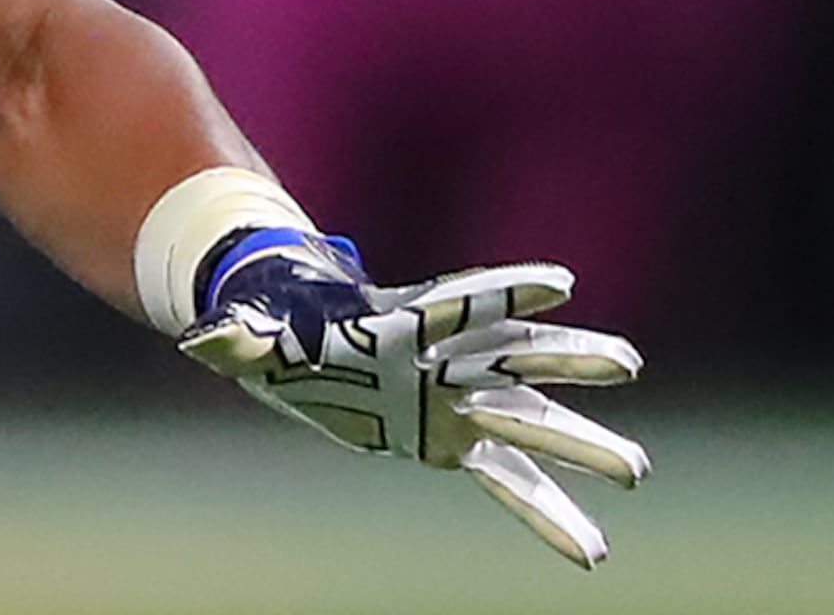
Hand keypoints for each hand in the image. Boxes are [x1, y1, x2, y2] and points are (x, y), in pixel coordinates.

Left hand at [178, 235, 646, 566]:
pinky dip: (547, 515)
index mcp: (399, 326)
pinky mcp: (454, 443)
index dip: (504, 293)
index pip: (458, 304)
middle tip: (625, 362)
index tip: (558, 283)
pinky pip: (510, 484)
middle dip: (566, 360)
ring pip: (529, 420)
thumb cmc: (275, 329)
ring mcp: (457, 402)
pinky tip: (589, 550)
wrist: (297, 341)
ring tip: (635, 468)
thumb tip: (199, 341)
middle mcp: (442, 361)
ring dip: (580, 443)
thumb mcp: (248, 335)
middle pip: (511, 357)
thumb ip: (233, 336)